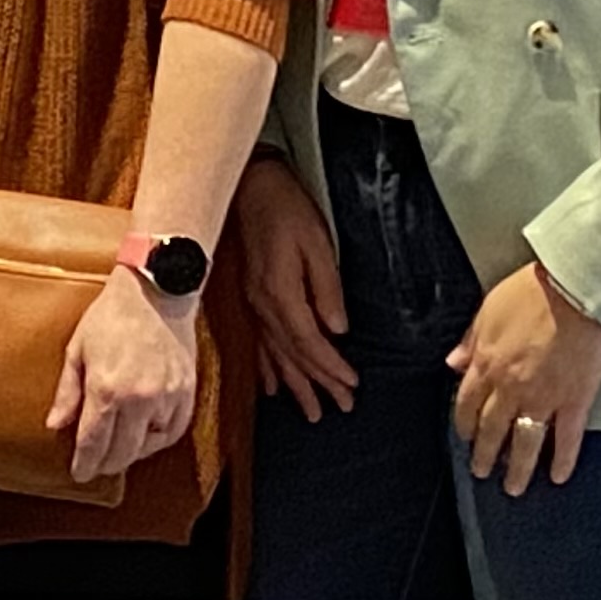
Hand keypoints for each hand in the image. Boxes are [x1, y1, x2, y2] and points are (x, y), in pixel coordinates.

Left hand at [45, 266, 199, 483]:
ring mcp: (165, 397)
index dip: (85, 463)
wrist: (155, 291)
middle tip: (97, 466)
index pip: (93, 442)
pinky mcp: (186, 392)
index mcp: (106, 387)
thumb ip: (68, 392)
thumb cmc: (111, 316)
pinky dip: (158, 438)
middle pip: (121, 452)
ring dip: (132, 452)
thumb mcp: (78, 349)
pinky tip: (145, 435)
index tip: (79, 474)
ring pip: (148, 445)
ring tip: (119, 448)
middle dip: (106, 464)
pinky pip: (172, 431)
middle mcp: (138, 398)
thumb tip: (55, 425)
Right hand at [233, 154, 358, 418]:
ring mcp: (252, 304)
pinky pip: (257, 343)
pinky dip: (265, 368)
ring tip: (310, 413)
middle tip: (341, 410)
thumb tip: (338, 329)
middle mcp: (263, 306)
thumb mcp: (317, 243)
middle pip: (293, 355)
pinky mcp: (248, 298)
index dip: (331, 367)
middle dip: (318, 384)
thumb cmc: (288, 210)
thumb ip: (326, 288)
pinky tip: (270, 388)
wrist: (250, 187)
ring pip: (274, 355)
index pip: (309, 342)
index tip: (352, 386)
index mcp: (280, 293)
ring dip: (293, 385)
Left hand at [449, 263, 600, 495]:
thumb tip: (453, 362)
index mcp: (487, 362)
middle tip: (483, 471)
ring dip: (517, 469)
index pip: (467, 403)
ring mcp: (543, 397)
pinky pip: (566, 439)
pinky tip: (558, 475)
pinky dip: (562, 460)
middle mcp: (510, 386)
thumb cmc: (533, 291)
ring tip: (514, 486)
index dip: (464, 424)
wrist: (573, 289)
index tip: (465, 436)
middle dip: (485, 454)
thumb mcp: (488, 309)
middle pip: (492, 429)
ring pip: (524, 443)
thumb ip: (470, 340)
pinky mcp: (575, 401)